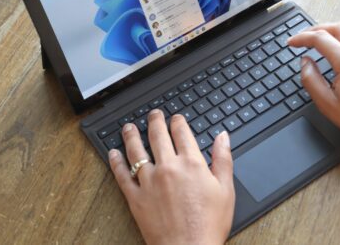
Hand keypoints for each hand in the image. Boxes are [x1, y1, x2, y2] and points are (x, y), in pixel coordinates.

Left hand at [109, 110, 234, 244]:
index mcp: (191, 163)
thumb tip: (222, 137)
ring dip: (132, 135)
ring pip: (136, 151)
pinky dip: (116, 162)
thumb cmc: (209, 224)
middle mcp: (168, 168)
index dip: (178, 121)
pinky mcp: (136, 198)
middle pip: (157, 135)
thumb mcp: (226, 189)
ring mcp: (149, 182)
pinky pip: (122, 175)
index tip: (176, 118)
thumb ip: (223, 159)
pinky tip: (113, 153)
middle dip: (155, 121)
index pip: (181, 132)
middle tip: (153, 114)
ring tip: (129, 127)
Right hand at [287, 23, 339, 153]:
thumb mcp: (328, 104)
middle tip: (303, 37)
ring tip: (322, 36)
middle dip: (316, 29)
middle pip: (336, 27)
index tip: (292, 42)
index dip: (302, 38)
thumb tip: (305, 63)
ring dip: (334, 29)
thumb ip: (311, 80)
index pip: (320, 38)